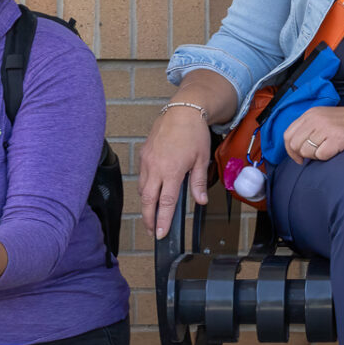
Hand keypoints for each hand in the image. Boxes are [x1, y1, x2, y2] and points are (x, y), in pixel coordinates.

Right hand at [140, 101, 213, 238]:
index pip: (165, 203)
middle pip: (148, 200)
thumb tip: (200, 201)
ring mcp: (147, 161)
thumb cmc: (193, 133)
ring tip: (151, 215)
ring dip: (146, 204)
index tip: (161, 234)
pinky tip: (150, 192)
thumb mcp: (201, 159)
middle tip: (152, 231)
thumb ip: (198, 182)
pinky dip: (145, 187)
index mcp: (172, 171)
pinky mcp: (144, 154)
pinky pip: (142, 176)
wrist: (182, 111)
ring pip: (143, 189)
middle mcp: (156, 168)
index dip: (162, 220)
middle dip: (148, 218)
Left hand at [282, 105, 343, 163]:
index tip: (298, 157)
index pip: (288, 134)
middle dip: (303, 155)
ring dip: (316, 156)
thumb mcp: (328, 118)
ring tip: (331, 149)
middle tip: (316, 156)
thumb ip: (311, 128)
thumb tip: (297, 148)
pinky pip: (321, 156)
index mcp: (312, 113)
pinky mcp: (337, 138)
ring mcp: (326, 127)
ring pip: (306, 151)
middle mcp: (316, 118)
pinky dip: (328, 157)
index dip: (290, 150)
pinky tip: (338, 150)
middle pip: (294, 145)